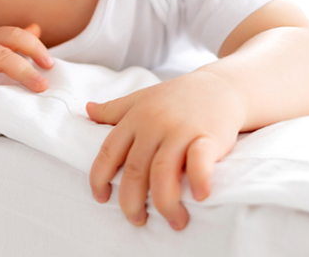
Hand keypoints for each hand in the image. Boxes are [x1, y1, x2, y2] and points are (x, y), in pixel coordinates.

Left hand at [86, 70, 244, 229]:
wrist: (221, 86)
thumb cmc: (177, 97)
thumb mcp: (142, 98)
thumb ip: (114, 109)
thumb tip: (87, 110)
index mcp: (136, 118)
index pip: (109, 151)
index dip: (100, 177)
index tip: (100, 197)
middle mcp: (154, 124)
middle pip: (135, 170)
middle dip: (131, 202)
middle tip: (137, 220)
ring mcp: (181, 131)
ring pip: (163, 172)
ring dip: (165, 203)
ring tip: (174, 221)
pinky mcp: (208, 137)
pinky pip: (199, 162)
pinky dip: (198, 181)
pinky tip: (199, 197)